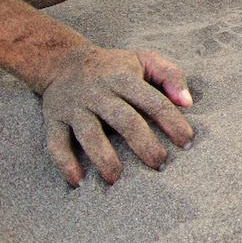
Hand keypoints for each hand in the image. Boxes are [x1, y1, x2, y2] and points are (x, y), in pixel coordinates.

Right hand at [41, 47, 193, 185]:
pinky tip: (79, 182)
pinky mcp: (54, 120)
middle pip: (124, 121)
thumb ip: (171, 76)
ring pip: (90, 136)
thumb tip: (188, 103)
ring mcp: (74, 107)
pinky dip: (66, 164)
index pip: (153, 101)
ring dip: (104, 159)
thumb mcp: (146, 60)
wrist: (63, 62)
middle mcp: (98, 93)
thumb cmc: (115, 67)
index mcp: (124, 78)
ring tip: (118, 179)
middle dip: (145, 146)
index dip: (172, 122)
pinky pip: (56, 144)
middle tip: (160, 165)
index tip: (187, 142)